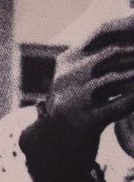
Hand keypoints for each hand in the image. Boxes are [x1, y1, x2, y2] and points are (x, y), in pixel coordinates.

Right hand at [18, 13, 133, 181]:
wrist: (56, 142)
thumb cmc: (74, 104)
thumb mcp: (74, 78)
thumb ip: (90, 60)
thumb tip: (120, 45)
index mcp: (66, 61)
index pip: (100, 42)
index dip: (126, 39)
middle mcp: (68, 75)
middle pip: (110, 57)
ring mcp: (75, 97)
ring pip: (114, 80)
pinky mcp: (85, 119)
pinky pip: (117, 106)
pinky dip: (133, 99)